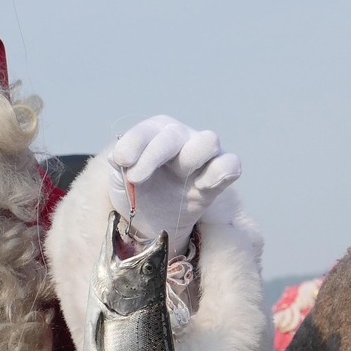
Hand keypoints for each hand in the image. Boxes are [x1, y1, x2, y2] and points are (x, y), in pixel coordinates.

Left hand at [108, 115, 240, 254]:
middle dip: (154, 154)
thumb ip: (119, 166)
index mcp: (154, 133)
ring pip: (209, 140)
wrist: (155, 219)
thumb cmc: (139, 191)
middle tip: (136, 179)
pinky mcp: (219, 175)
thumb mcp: (120, 180)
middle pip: (175, 134)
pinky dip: (221, 172)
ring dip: (192, 156)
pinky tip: (202, 186)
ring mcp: (203, 155)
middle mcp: (180, 138)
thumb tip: (119, 157)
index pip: (146, 131)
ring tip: (181, 174)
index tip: (121, 162)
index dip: (134, 143)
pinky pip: (231, 164)